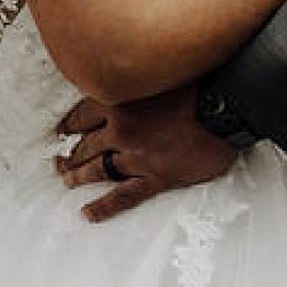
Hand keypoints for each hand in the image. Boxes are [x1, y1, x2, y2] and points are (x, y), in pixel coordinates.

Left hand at [57, 86, 237, 222]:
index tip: (62, 131)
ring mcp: (136, 156)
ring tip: (67, 180)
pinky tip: (88, 213)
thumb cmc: (202, 85)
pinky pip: (123, 197)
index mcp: (120, 101)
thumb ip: (141, 81)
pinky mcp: (155, 178)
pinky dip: (104, 207)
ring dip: (78, 176)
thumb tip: (134, 77)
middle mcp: (121, 130)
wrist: (227, 109)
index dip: (69, 125)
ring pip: (97, 170)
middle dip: (69, 154)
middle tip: (59, 161)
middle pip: (85, 145)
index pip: (82, 115)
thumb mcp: (161, 72)